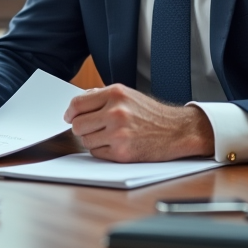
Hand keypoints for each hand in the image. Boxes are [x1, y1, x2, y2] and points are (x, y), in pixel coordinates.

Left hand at [63, 84, 214, 161]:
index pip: (77, 104)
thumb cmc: (151, 113)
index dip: (70, 113)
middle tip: (91, 128)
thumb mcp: (127, 95)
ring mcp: (119, 133)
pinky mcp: (122, 152)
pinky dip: (102, 150)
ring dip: (92, 140)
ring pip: (85, 140)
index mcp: (115, 94)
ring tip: (108, 135)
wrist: (177, 130)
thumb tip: (77, 104)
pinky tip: (116, 144)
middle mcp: (116, 112)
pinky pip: (97, 153)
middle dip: (82, 128)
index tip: (70, 117)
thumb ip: (101, 96)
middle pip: (77, 125)